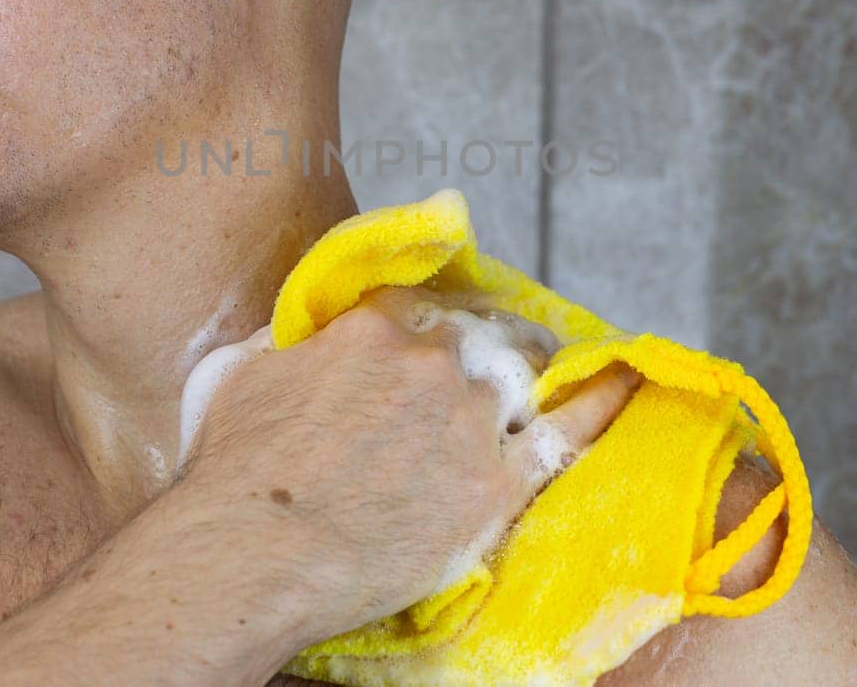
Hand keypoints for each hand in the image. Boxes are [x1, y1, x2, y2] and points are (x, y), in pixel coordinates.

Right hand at [176, 284, 642, 645]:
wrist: (254, 550)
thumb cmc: (231, 471)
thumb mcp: (237, 377)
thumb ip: (285, 347)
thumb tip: (301, 339)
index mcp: (370, 328)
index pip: (413, 305)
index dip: (423, 323)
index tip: (427, 337)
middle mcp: (429, 362)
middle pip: (476, 337)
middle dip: (483, 344)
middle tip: (485, 363)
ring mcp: (469, 421)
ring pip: (522, 376)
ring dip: (531, 370)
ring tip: (541, 374)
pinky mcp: (494, 484)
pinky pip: (566, 434)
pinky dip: (601, 402)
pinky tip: (625, 384)